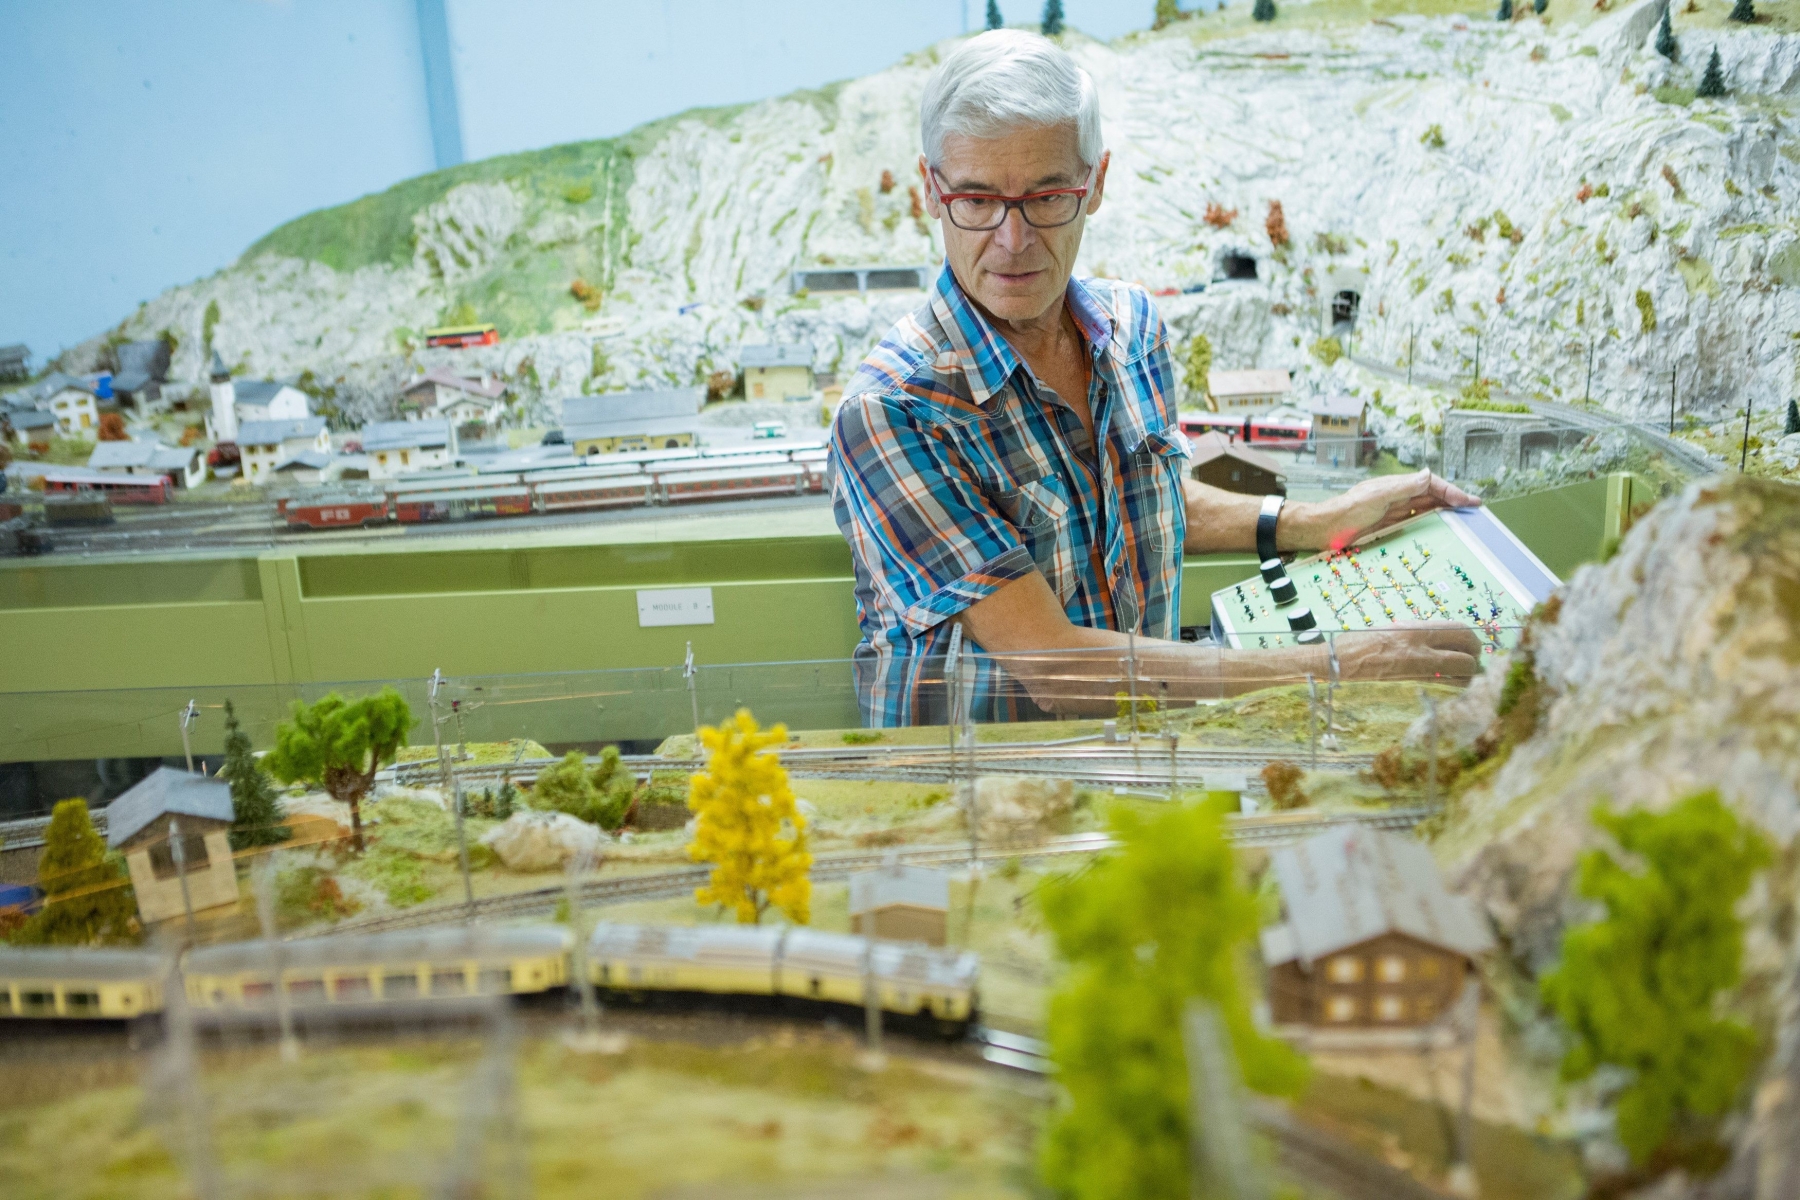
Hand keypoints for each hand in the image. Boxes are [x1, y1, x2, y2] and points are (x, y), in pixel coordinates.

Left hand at [1287, 470, 1479, 551]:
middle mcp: (1397, 497)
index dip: (1452, 492)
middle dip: (1453, 502)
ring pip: (1426, 511)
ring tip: (1464, 522)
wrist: (1324, 529)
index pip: (1431, 485)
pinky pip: (1414, 525)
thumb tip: (1428, 474)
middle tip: (1474, 513)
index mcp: (1396, 486)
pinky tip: (1439, 533)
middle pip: (1432, 497)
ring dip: (1444, 515)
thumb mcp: (1377, 496)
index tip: (1470, 501)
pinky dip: (1429, 527)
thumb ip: (1404, 487)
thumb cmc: (1347, 510)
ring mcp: (1393, 513)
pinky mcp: (1388, 527)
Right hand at [1331, 621, 1482, 684]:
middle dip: (1474, 663)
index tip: (1470, 648)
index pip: (1461, 632)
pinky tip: (1442, 691)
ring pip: (1460, 679)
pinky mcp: (1411, 690)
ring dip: (1464, 680)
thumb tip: (1445, 641)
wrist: (1336, 663)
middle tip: (1469, 666)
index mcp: (1416, 630)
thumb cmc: (1361, 644)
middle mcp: (1421, 650)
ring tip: (1456, 680)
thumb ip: (1421, 635)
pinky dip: (1449, 691)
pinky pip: (1443, 692)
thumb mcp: (1394, 630)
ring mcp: (1417, 673)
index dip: (1472, 642)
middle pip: (1468, 657)